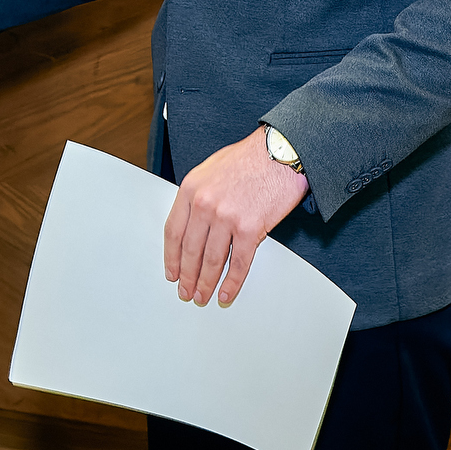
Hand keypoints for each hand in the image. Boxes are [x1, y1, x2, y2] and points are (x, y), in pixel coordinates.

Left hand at [164, 126, 310, 307]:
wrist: (279, 153)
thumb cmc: (249, 158)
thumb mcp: (210, 169)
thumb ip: (198, 195)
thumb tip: (191, 223)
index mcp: (191, 189)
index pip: (173, 231)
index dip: (171, 257)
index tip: (171, 272)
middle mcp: (204, 204)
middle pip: (190, 250)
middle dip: (186, 276)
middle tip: (185, 291)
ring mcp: (226, 217)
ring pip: (211, 260)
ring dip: (205, 283)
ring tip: (202, 296)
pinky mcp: (250, 228)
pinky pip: (238, 263)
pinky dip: (232, 283)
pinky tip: (226, 293)